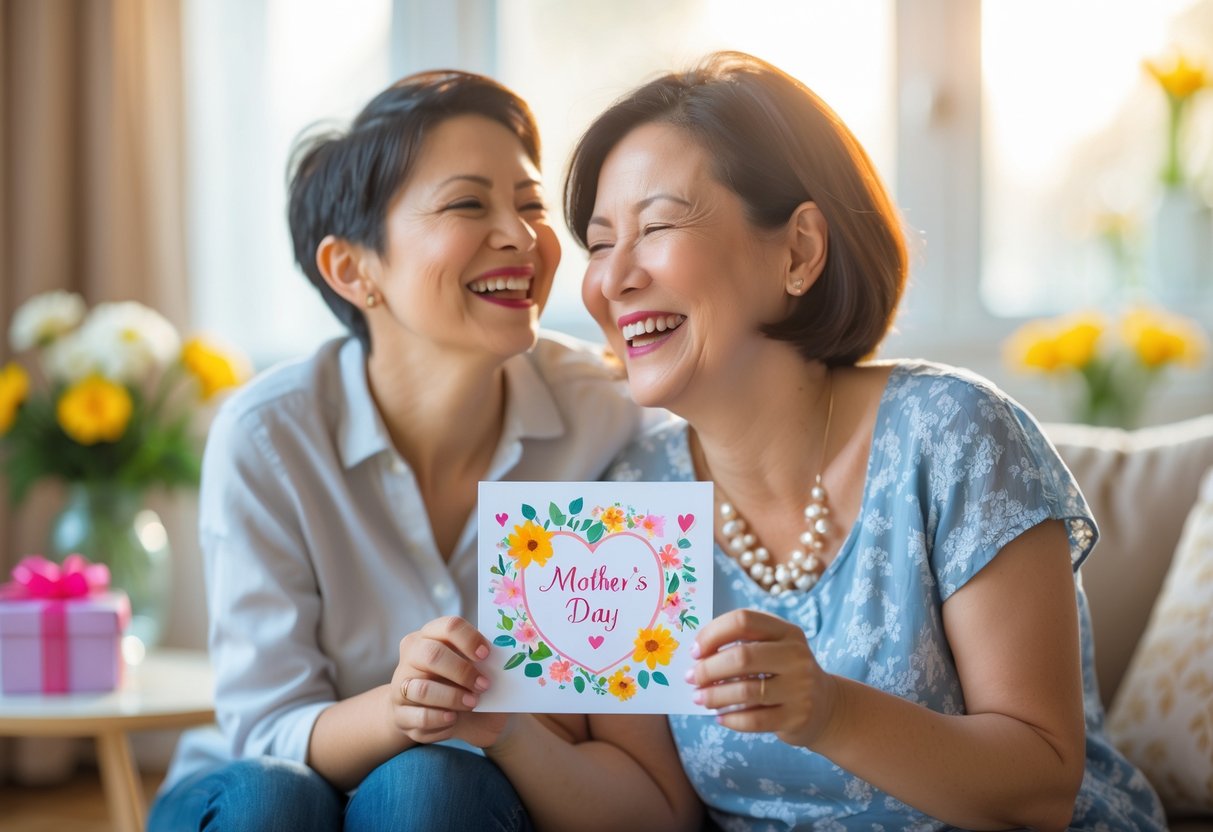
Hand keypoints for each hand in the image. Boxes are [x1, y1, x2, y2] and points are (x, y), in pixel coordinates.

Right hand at [389, 616, 500, 745]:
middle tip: (484, 685)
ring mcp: (401, 685)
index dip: (469, 639)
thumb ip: (485, 662)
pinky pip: (419, 716)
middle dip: (462, 671)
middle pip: (432, 654)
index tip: (487, 655)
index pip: (448, 626)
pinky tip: (453, 719)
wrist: (447, 719)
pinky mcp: (400, 714)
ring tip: (472, 703)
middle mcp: (412, 655)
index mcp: (431, 635)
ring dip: (452, 698)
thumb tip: (508, 658)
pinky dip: (440, 719)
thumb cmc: (466, 685)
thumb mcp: (476, 670)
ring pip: (422, 688)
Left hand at [687, 608, 838, 748]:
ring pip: (746, 691)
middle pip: (742, 656)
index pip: (743, 620)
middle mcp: (796, 656)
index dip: (712, 633)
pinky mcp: (797, 717)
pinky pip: (755, 720)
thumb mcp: (774, 648)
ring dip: (714, 696)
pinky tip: (719, 717)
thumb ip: (742, 644)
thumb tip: (696, 655)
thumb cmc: (784, 672)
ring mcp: (800, 688)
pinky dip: (731, 719)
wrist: (826, 706)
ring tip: (699, 698)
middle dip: (708, 669)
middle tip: (691, 678)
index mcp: (787, 631)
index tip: (695, 651)